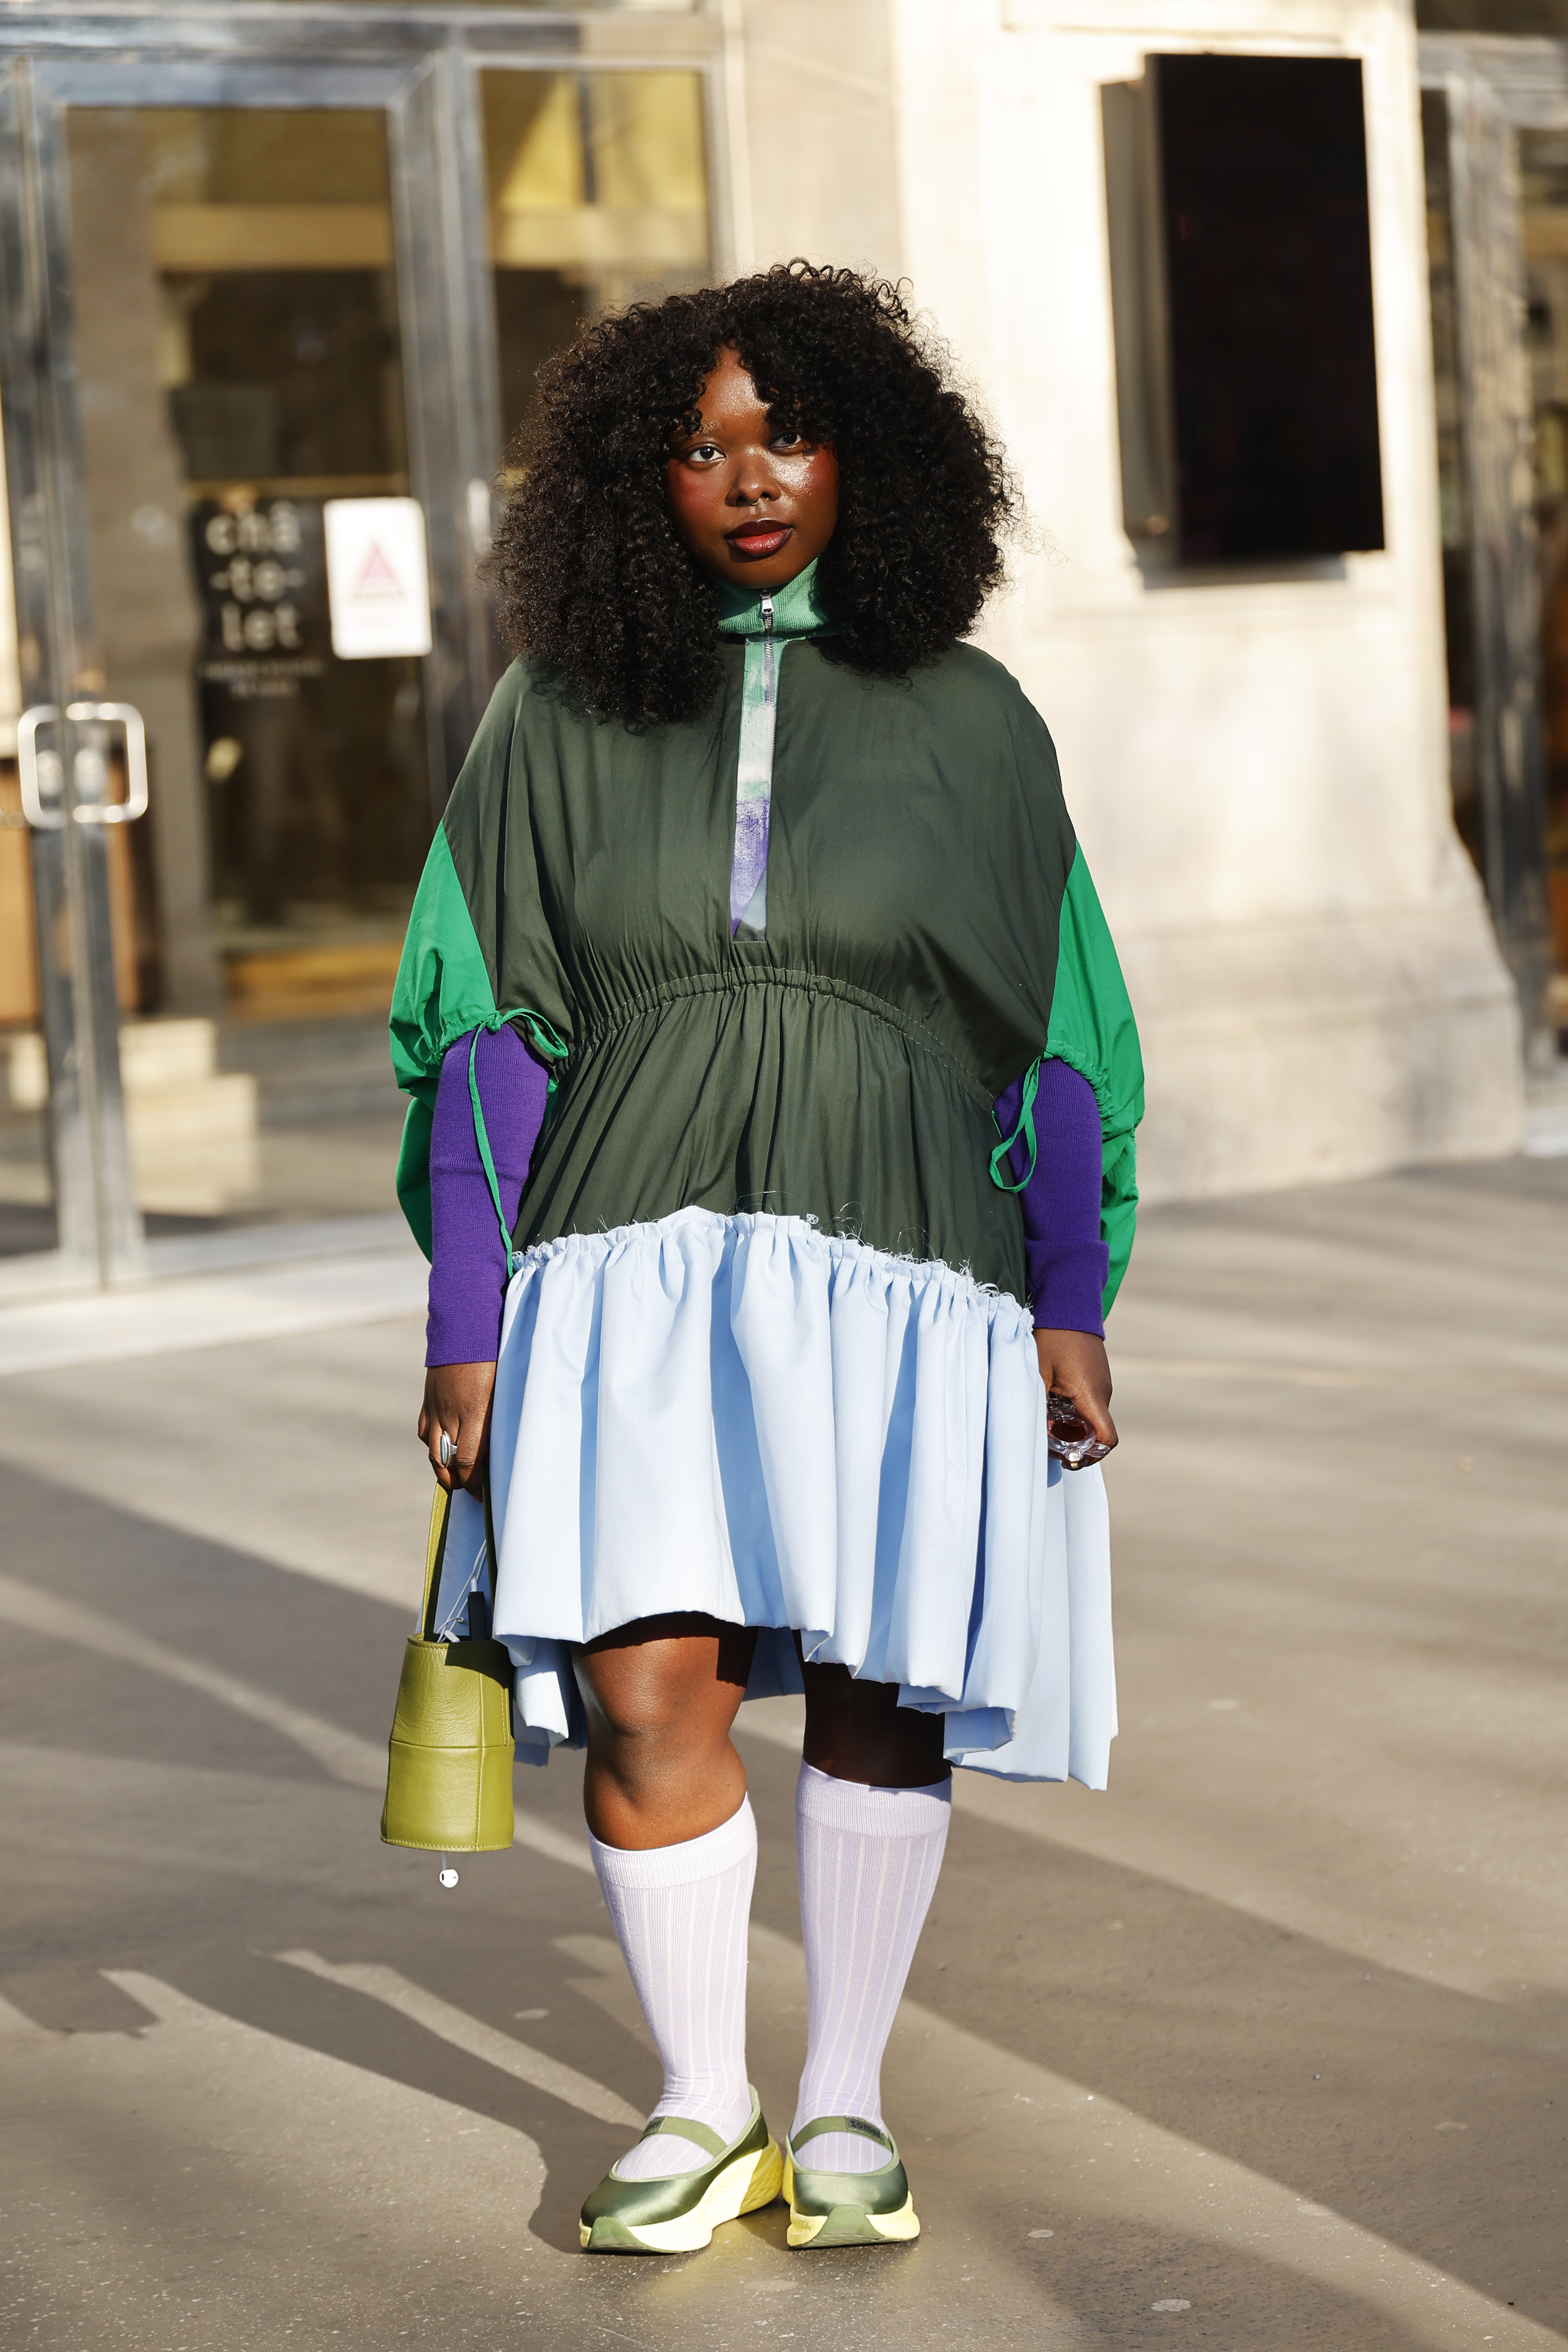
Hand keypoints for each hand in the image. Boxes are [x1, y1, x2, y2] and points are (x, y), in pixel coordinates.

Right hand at [419, 1361, 496, 1491]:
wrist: (465, 1328)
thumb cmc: (494, 1358)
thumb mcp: (503, 1390)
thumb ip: (496, 1419)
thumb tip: (497, 1449)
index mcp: (475, 1412)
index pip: (470, 1461)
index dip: (474, 1483)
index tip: (482, 1496)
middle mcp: (451, 1414)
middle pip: (448, 1462)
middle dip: (459, 1482)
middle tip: (470, 1492)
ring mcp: (436, 1408)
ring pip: (433, 1451)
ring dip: (443, 1469)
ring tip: (455, 1478)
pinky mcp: (428, 1401)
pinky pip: (427, 1433)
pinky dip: (434, 1446)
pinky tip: (443, 1449)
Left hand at [1034, 1328, 1116, 1453]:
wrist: (1069, 1303)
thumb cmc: (1052, 1336)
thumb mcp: (1037, 1370)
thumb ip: (1036, 1402)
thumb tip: (1032, 1429)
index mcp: (1091, 1395)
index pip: (1107, 1438)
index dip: (1092, 1455)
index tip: (1070, 1458)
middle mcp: (1103, 1392)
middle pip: (1095, 1431)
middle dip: (1073, 1441)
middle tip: (1047, 1439)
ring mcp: (1102, 1382)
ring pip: (1090, 1416)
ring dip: (1071, 1423)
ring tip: (1046, 1415)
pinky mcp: (1097, 1375)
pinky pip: (1089, 1401)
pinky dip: (1074, 1408)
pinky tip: (1052, 1398)